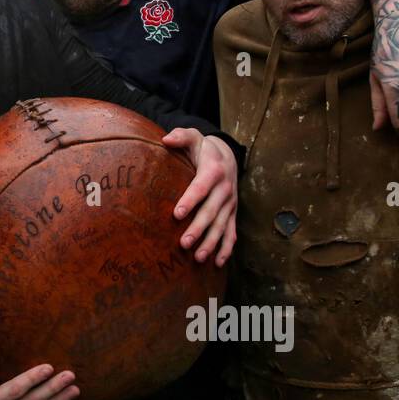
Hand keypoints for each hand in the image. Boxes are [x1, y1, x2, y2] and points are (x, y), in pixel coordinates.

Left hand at [161, 129, 237, 266]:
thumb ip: (181, 136)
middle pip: (211, 212)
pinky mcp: (232, 214)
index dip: (190, 200)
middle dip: (198, 229)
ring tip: (198, 258)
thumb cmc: (204, 149)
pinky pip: (232, 233)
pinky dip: (227, 249)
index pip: (200, 187)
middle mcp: (225, 189)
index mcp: (213, 171)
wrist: (228, 156)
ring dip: (211, 243)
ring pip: (222, 226)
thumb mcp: (194, 137)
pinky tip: (217, 263)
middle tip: (183, 243)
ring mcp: (230, 204)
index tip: (177, 214)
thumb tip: (166, 139)